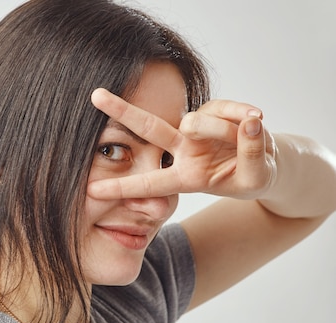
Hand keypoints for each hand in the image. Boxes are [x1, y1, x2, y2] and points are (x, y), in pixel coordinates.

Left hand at [87, 88, 276, 199]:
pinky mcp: (214, 109)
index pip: (150, 184)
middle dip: (122, 111)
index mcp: (183, 177)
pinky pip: (226, 107)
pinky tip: (257, 117)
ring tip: (252, 134)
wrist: (268, 163)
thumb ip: (252, 153)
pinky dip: (242, 113)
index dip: (122, 188)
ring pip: (198, 122)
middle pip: (149, 128)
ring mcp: (196, 128)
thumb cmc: (251, 177)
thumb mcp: (254, 177)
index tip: (91, 191)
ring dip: (225, 131)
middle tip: (95, 95)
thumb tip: (249, 122)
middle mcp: (182, 150)